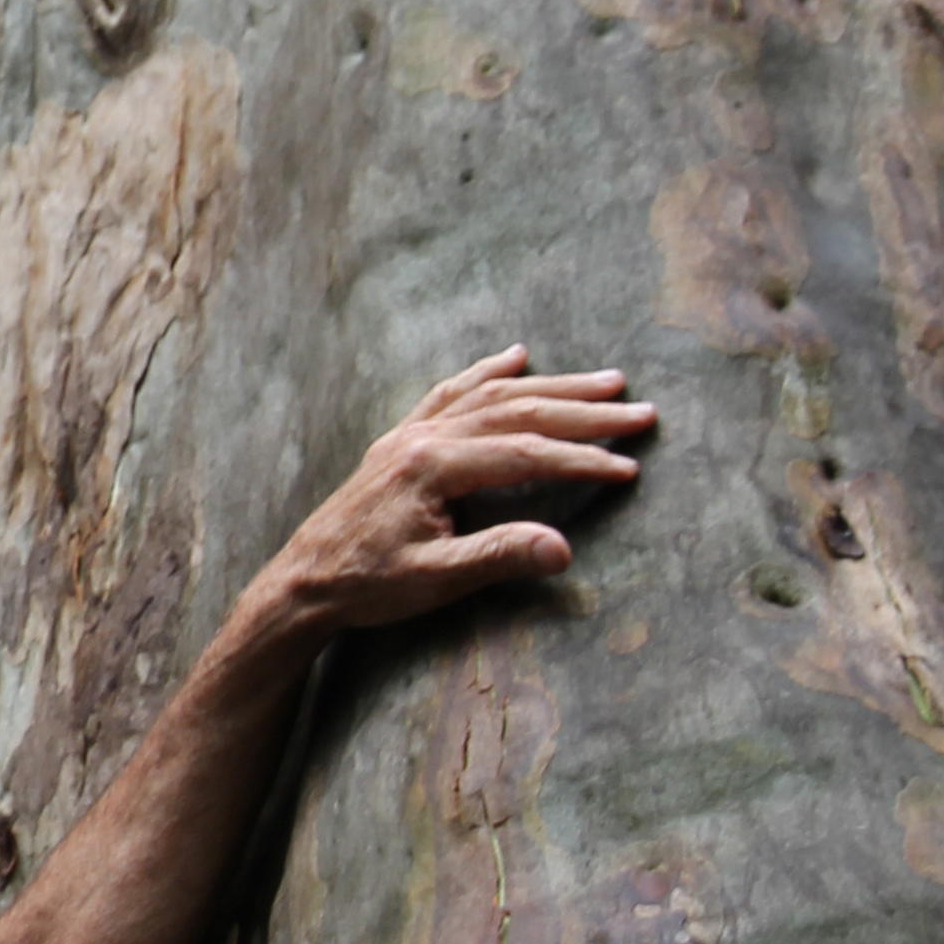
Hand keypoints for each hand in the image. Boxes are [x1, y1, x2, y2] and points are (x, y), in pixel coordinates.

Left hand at [256, 347, 650, 635]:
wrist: (302, 583)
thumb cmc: (365, 585)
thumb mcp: (434, 581)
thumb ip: (497, 558)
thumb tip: (564, 549)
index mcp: (431, 466)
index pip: (524, 453)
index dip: (580, 459)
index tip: (629, 466)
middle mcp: (421, 437)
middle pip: (517, 412)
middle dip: (584, 412)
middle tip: (641, 411)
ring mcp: (409, 433)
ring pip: (490, 395)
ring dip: (551, 387)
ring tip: (604, 381)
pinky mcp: (400, 441)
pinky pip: (450, 392)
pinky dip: (486, 373)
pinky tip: (517, 357)